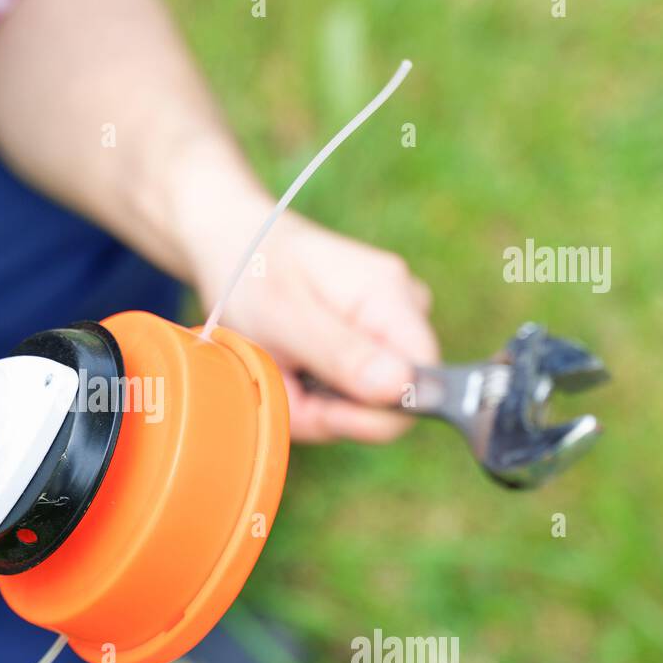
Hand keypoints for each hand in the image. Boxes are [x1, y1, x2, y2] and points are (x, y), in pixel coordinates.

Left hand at [184, 188, 438, 441]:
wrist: (237, 250)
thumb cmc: (256, 275)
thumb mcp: (285, 316)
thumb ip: (341, 354)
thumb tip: (402, 387)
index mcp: (389, 296)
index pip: (424, 380)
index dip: (376, 412)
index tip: (320, 408)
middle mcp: (401, 314)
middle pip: (391, 404)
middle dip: (331, 410)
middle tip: (282, 379)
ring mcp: (387, 333)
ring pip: (363, 409)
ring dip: (313, 404)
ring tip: (280, 366)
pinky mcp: (367, 354)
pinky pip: (346, 402)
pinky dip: (310, 399)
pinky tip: (289, 369)